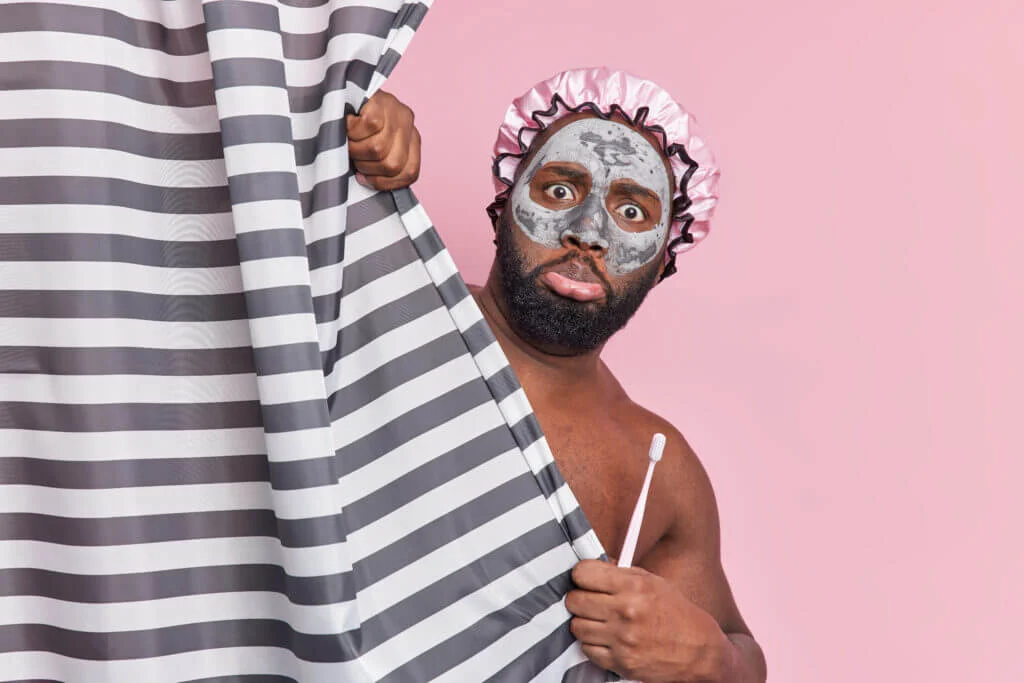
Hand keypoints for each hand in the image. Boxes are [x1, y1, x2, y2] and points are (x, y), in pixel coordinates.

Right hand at [346, 90, 420, 190]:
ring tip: (348, 139)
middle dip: (367, 167)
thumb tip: (368, 181)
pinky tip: (348, 124)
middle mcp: (408, 124)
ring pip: (378, 148)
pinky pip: (368, 127)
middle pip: (392, 164)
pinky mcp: (381, 101)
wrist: (341, 88)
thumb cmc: (354, 125)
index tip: (365, 178)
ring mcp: (396, 111)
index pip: (410, 173)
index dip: (385, 182)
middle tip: (353, 156)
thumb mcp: (372, 147)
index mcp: (412, 139)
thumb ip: (380, 163)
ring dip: (355, 150)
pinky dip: (352, 131)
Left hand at [567, 560, 731, 682]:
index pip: (583, 573)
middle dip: (579, 598)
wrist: (699, 650)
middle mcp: (626, 611)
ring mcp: (622, 639)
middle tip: (589, 600)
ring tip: (599, 620)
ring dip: (584, 622)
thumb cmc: (676, 613)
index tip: (585, 579)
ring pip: (576, 626)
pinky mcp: (621, 662)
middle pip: (574, 600)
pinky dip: (593, 644)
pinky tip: (607, 638)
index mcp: (634, 586)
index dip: (581, 575)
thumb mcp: (652, 582)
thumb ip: (620, 573)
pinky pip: (587, 649)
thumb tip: (590, 569)